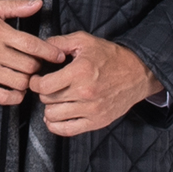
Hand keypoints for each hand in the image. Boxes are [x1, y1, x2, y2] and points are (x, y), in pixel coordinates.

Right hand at [0, 0, 64, 105]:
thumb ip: (16, 6)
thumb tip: (38, 4)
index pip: (31, 45)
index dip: (49, 52)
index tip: (58, 56)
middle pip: (28, 66)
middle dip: (37, 66)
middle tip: (36, 64)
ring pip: (19, 82)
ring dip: (27, 81)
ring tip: (25, 75)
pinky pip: (4, 98)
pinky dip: (16, 96)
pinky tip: (16, 88)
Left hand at [29, 32, 164, 136]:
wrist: (138, 73)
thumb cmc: (111, 56)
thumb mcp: (85, 41)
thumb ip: (60, 42)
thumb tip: (41, 47)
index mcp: (80, 72)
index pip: (43, 86)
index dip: (34, 83)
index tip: (36, 80)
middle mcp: (84, 93)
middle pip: (47, 100)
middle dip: (44, 93)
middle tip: (49, 87)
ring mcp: (91, 110)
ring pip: (53, 116)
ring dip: (50, 108)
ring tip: (55, 100)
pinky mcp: (97, 122)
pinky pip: (67, 130)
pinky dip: (56, 125)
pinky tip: (57, 116)